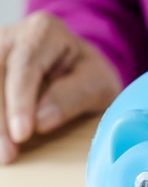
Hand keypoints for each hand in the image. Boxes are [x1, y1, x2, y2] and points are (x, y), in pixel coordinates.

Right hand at [0, 12, 121, 163]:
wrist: (75, 68)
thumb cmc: (87, 76)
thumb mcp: (98, 83)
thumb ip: (73, 96)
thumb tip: (40, 121)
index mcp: (44, 31)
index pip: (25, 66)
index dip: (20, 102)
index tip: (22, 134)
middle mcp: (10, 36)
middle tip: (7, 155)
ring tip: (2, 155)